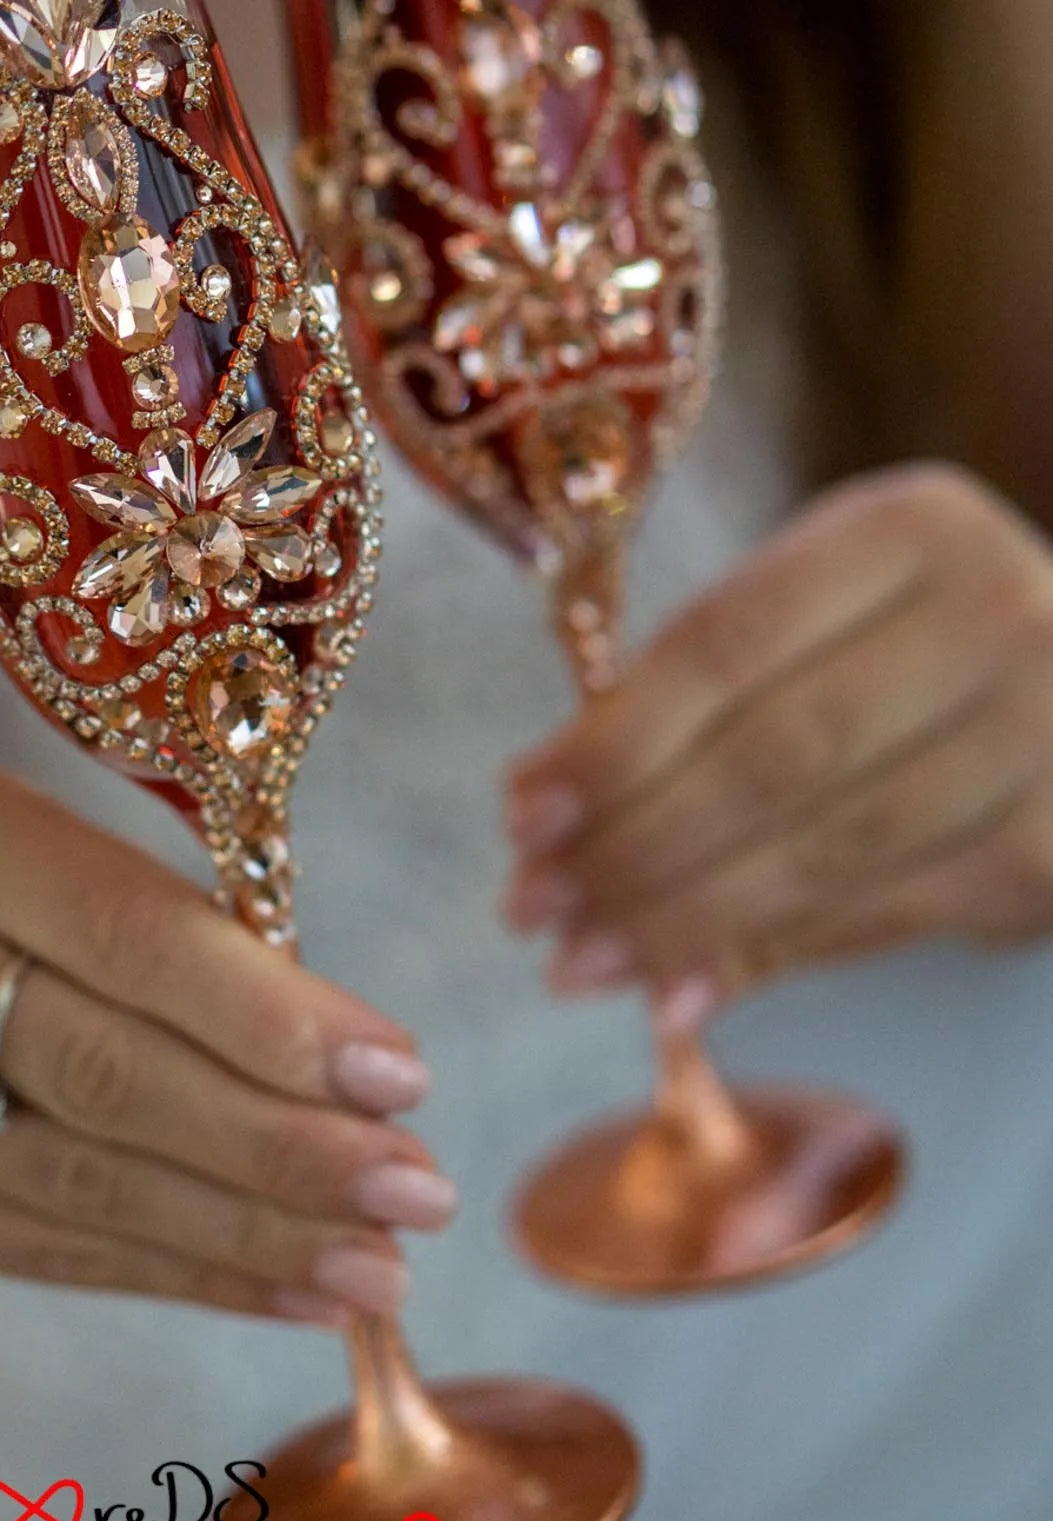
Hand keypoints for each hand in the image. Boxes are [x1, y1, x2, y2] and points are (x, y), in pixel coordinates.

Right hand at [0, 760, 454, 1324]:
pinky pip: (48, 1251)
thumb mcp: (65, 857)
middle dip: (281, 1146)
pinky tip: (291, 1290)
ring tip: (379, 1266)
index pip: (126, 936)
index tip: (402, 1078)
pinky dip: (184, 1275)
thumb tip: (367, 1076)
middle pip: (105, 1072)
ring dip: (250, 1234)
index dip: (270, 1017)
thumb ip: (187, 939)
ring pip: (82, 1182)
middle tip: (417, 1191)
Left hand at [505, 465, 1052, 1006]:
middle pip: (775, 753)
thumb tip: (543, 823)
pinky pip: (883, 916)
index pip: (729, 643)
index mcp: (911, 529)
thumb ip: (694, 697)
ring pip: (826, 848)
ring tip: (579, 961)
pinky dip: (770, 957)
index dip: (615, 738)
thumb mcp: (815, 617)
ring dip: (684, 918)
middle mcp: (996, 619)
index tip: (520, 814)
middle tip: (531, 908)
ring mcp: (1043, 739)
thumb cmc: (903, 644)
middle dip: (634, 843)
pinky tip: (681, 991)